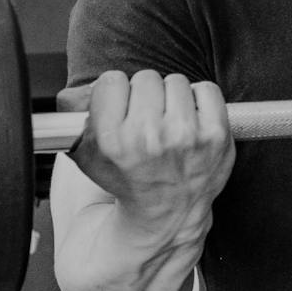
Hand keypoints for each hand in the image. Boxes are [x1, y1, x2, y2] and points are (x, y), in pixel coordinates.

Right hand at [61, 70, 234, 236]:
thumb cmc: (129, 179)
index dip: (115, 94)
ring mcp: (187, 136)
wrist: (168, 212)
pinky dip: (200, 99)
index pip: (112, 81)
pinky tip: (191, 121)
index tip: (121, 109)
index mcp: (115, 140)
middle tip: (147, 120)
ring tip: (169, 123)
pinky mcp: (217, 135)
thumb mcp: (87, 154)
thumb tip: (84, 88)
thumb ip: (74, 115)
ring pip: (176, 81)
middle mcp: (151, 137)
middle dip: (144, 96)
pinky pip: (206, 89)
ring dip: (172, 97)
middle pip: (145, 78)